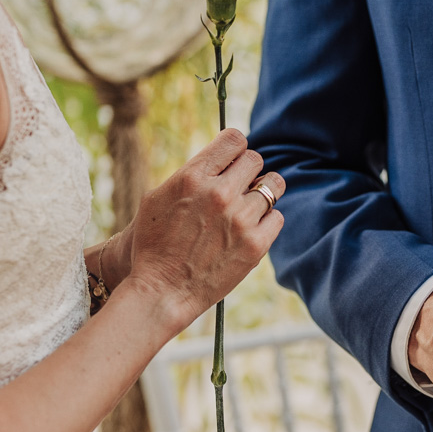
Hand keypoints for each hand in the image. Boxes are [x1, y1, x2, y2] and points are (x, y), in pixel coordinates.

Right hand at [123, 129, 284, 330]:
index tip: (233, 160)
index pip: (234, 139)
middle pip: (255, 160)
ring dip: (261, 195)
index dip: (236, 148)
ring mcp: (240, 219)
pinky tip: (249, 231)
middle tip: (238, 188)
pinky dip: (267, 222)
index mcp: (193, 177)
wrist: (162, 292)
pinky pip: (277, 217)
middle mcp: (219, 193)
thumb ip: (191, 173)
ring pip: (272, 186)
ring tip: (246, 209)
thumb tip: (220, 158)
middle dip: (248, 172)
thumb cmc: (154, 244)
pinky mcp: (256, 244)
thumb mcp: (158, 198)